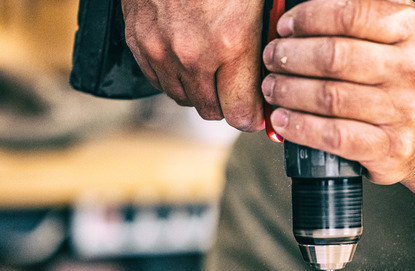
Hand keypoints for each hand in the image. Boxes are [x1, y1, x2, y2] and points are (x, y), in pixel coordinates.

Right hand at [121, 0, 264, 130]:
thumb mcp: (256, 1)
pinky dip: (174, 75)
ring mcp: (161, 51)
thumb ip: (266, 36)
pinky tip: (186, 55)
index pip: (242, 114)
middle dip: (228, 103)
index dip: (253, 116)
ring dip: (200, 90)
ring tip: (211, 65)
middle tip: (237, 85)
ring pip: (184, 98)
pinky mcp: (138, 43)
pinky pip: (158, 81)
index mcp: (231, 43)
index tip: (259, 111)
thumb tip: (277, 69)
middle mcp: (193, 54)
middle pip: (213, 112)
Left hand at [261, 0, 414, 184]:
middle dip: (290, 56)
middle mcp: (414, 69)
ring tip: (272, 87)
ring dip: (288, 91)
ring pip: (329, 97)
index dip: (308, 18)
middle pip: (334, 57)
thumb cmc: (403, 77)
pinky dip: (300, 127)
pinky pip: (334, 136)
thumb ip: (367, 9)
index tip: (285, 26)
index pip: (350, 13)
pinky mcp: (390, 148)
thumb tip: (309, 0)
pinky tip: (283, 120)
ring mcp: (404, 111)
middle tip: (272, 58)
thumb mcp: (402, 32)